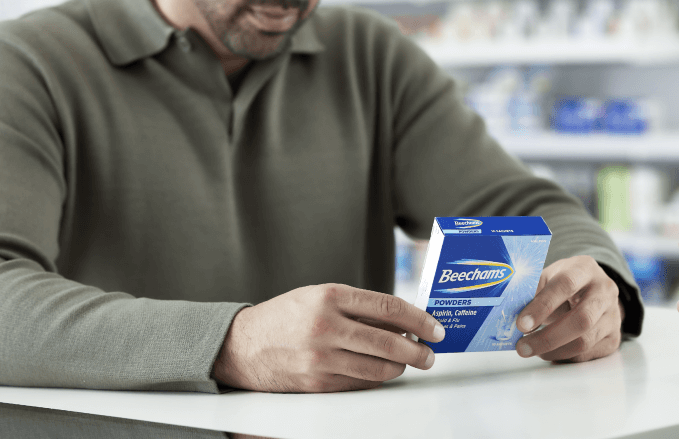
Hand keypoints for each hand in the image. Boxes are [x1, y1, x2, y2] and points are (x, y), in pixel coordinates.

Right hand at [213, 284, 445, 392]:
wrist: (243, 345)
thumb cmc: (285, 316)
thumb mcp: (318, 296)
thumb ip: (357, 307)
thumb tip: (402, 323)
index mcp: (329, 297)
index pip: (387, 308)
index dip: (418, 319)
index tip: (434, 328)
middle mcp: (326, 326)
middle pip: (388, 342)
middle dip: (417, 350)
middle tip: (430, 353)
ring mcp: (321, 358)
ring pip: (377, 368)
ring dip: (400, 367)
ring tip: (407, 362)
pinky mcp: (317, 383)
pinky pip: (360, 383)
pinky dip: (377, 378)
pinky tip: (382, 371)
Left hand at [514, 255, 622, 362]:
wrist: (594, 288)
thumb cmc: (565, 282)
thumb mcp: (550, 275)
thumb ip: (534, 290)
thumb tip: (509, 313)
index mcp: (585, 269)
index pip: (565, 285)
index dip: (542, 306)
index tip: (521, 324)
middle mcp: (605, 291)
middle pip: (581, 320)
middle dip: (548, 337)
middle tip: (522, 347)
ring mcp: (613, 315)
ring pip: (585, 341)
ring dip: (553, 351)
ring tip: (531, 350)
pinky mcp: (613, 337)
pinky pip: (587, 354)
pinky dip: (564, 356)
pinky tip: (549, 352)